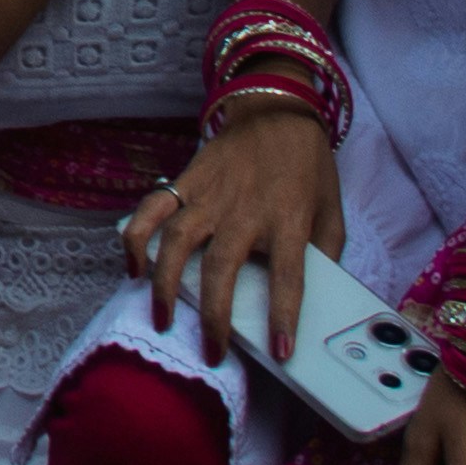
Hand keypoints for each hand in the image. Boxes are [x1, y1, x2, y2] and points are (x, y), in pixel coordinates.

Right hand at [127, 101, 341, 366]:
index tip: (280, 351)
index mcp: (289, 220)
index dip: (283, 316)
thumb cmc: (308, 168)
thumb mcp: (332, 213)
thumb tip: (312, 298)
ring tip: (163, 317)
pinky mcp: (185, 181)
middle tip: (211, 352)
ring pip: (177, 243)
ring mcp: (209, 194)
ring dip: (166, 284)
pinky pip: (152, 210)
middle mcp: (245, 210)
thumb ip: (323, 255)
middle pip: (223, 269)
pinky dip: (136, 238)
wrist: (276, 113)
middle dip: (214, 317)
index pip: (287, 276)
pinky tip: (133, 267)